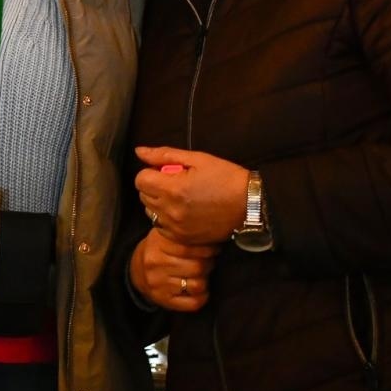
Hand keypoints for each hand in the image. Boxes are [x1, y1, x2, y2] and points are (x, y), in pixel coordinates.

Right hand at [130, 229, 217, 310]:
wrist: (137, 272)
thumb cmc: (160, 251)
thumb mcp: (167, 235)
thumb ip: (185, 233)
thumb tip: (212, 234)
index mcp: (157, 244)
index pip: (190, 247)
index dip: (208, 249)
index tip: (214, 248)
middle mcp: (156, 264)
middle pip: (197, 266)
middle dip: (208, 264)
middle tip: (208, 262)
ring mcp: (159, 284)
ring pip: (197, 285)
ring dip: (205, 280)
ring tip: (201, 274)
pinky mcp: (164, 301)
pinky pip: (194, 303)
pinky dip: (202, 296)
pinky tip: (199, 290)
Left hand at [134, 146, 249, 245]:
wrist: (250, 206)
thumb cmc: (226, 178)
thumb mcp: (198, 159)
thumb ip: (165, 155)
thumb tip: (139, 151)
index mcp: (173, 189)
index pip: (140, 179)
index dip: (151, 171)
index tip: (167, 171)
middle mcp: (170, 211)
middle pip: (143, 195)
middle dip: (154, 185)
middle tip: (176, 182)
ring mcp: (176, 227)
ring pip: (150, 212)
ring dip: (159, 202)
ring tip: (180, 197)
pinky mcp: (183, 239)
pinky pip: (161, 227)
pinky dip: (167, 218)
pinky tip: (183, 212)